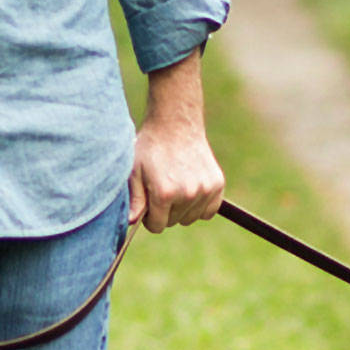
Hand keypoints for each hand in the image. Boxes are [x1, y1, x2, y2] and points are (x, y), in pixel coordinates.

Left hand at [128, 51, 224, 232]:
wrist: (175, 124)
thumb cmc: (151, 148)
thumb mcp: (134, 172)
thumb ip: (134, 200)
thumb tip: (132, 222)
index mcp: (164, 193)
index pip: (157, 226)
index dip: (150, 217)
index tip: (149, 204)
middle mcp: (187, 194)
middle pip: (174, 222)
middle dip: (165, 212)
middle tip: (161, 189)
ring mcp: (205, 189)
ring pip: (191, 218)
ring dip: (182, 209)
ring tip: (176, 186)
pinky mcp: (217, 184)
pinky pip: (209, 211)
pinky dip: (201, 206)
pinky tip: (191, 190)